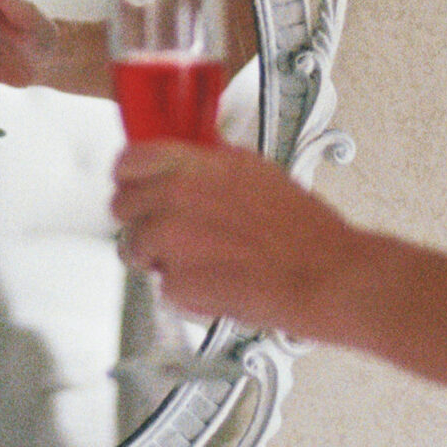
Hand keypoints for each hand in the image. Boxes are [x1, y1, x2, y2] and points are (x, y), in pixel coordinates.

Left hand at [110, 141, 355, 334]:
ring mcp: (170, 242)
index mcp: (192, 166)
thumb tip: (188, 158)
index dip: (129, 175)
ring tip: (199, 260)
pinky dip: (182, 288)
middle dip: (142, 219)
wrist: (324, 274)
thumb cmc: (301, 228)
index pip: (128, 160)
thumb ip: (209, 163)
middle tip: (170, 229)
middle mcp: (174, 198)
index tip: (134, 184)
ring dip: (157, 256)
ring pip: (134, 248)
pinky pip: (161, 284)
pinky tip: (213, 280)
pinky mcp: (176, 284)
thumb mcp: (254, 170)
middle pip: (122, 206)